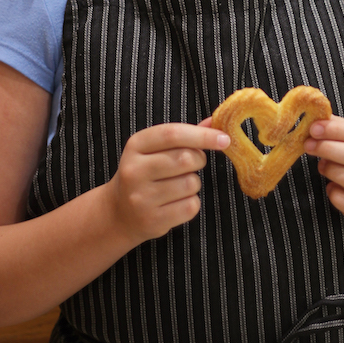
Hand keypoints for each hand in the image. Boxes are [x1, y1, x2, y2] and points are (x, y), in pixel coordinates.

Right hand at [107, 123, 229, 243]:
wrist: (119, 212)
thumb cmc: (145, 172)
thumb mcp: (156, 148)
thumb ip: (185, 134)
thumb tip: (215, 122)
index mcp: (136, 145)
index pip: (173, 134)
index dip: (202, 135)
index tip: (224, 139)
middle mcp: (134, 170)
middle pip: (185, 159)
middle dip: (199, 160)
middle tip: (193, 163)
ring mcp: (141, 197)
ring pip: (190, 184)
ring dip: (193, 183)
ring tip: (178, 185)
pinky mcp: (152, 220)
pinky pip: (190, 206)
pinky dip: (191, 203)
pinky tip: (175, 202)